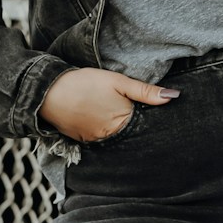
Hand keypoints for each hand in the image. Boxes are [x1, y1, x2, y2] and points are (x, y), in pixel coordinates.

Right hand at [38, 67, 178, 142]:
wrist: (48, 91)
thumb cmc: (85, 83)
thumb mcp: (118, 81)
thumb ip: (145, 91)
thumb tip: (174, 97)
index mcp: (122, 122)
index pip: (143, 125)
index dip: (148, 117)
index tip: (152, 112)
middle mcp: (109, 137)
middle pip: (128, 132)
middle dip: (133, 125)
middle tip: (128, 111)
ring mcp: (93, 140)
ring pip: (113, 136)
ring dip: (116, 127)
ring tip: (111, 112)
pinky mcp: (80, 140)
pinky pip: (97, 137)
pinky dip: (100, 129)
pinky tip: (98, 117)